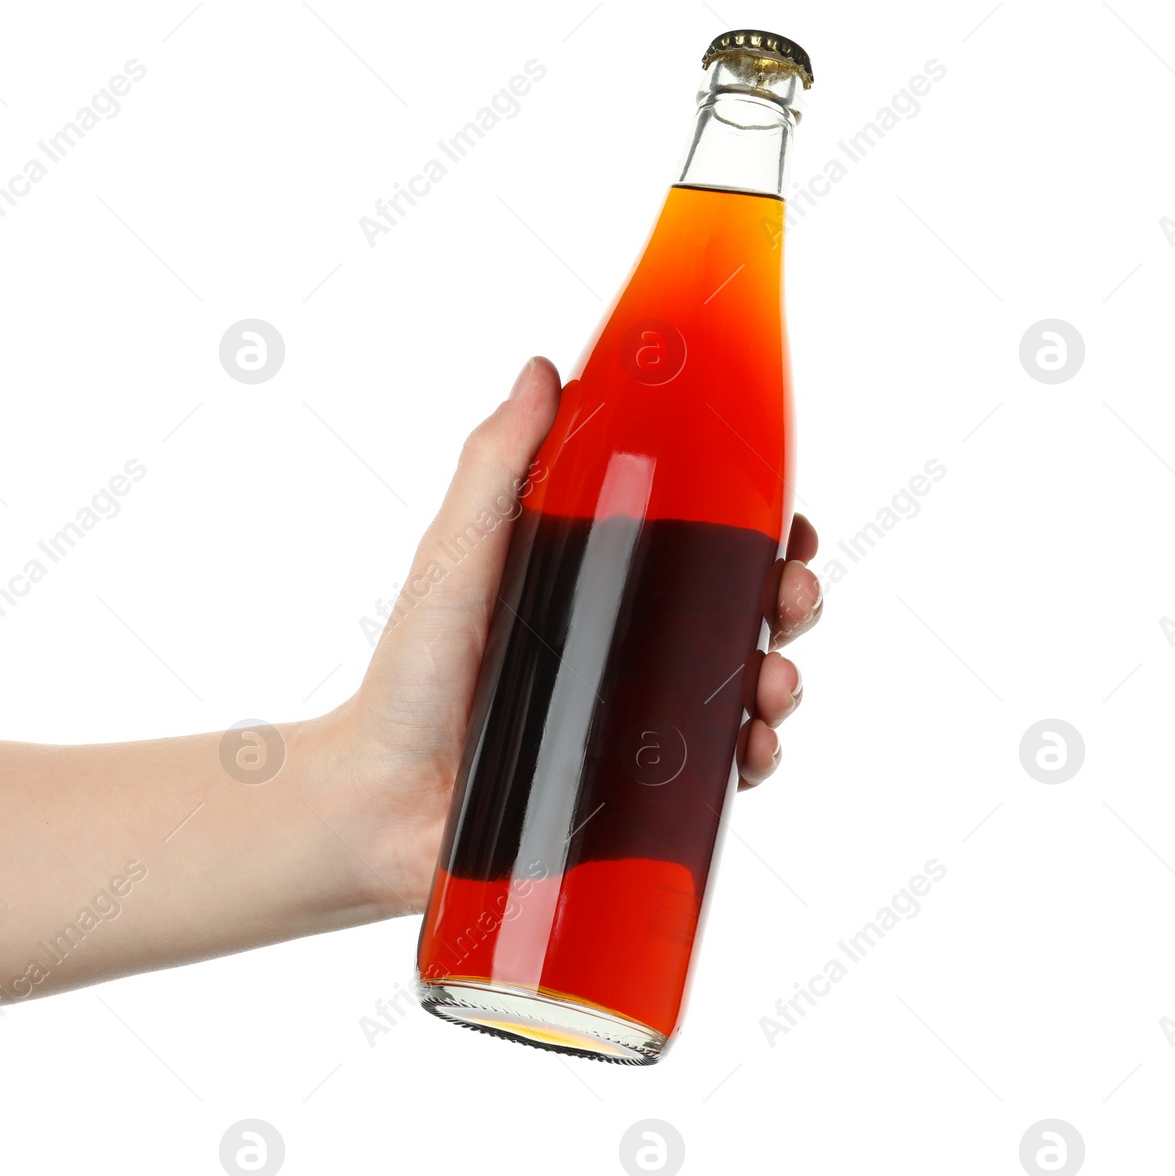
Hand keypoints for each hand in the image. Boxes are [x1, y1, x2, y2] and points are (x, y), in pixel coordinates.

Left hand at [314, 357, 823, 912]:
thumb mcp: (456, 554)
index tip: (785, 518)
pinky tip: (751, 748)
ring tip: (774, 682)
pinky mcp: (634, 788)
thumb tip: (543, 372)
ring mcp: (632, 715)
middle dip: (785, 596)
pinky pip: (715, 769)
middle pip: (736, 607)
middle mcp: (621, 642)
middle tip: (793, 594)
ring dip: (780, 675)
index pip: (694, 538)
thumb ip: (497, 466)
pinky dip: (752, 755)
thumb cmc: (409, 677)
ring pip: (740, 684)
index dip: (752, 525)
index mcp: (589, 577)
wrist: (381, 803)